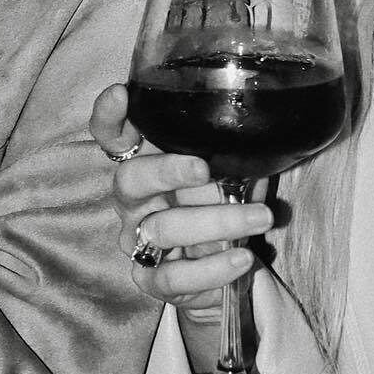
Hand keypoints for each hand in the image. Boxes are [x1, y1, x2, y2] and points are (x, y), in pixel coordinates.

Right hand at [89, 84, 271, 308]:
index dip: (108, 116)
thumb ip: (233, 152)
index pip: (112, 136)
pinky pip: (173, 277)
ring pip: (161, 229)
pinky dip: (212, 268)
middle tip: (206, 168)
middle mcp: (134, 201)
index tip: (120, 94)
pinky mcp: (151, 280)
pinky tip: (243, 259)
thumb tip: (264, 128)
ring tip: (261, 217)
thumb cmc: (225, 205)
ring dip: (217, 221)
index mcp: (147, 164)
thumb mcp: (231, 172)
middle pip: (129, 180)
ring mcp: (138, 241)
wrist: (225, 271)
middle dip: (167, 171)